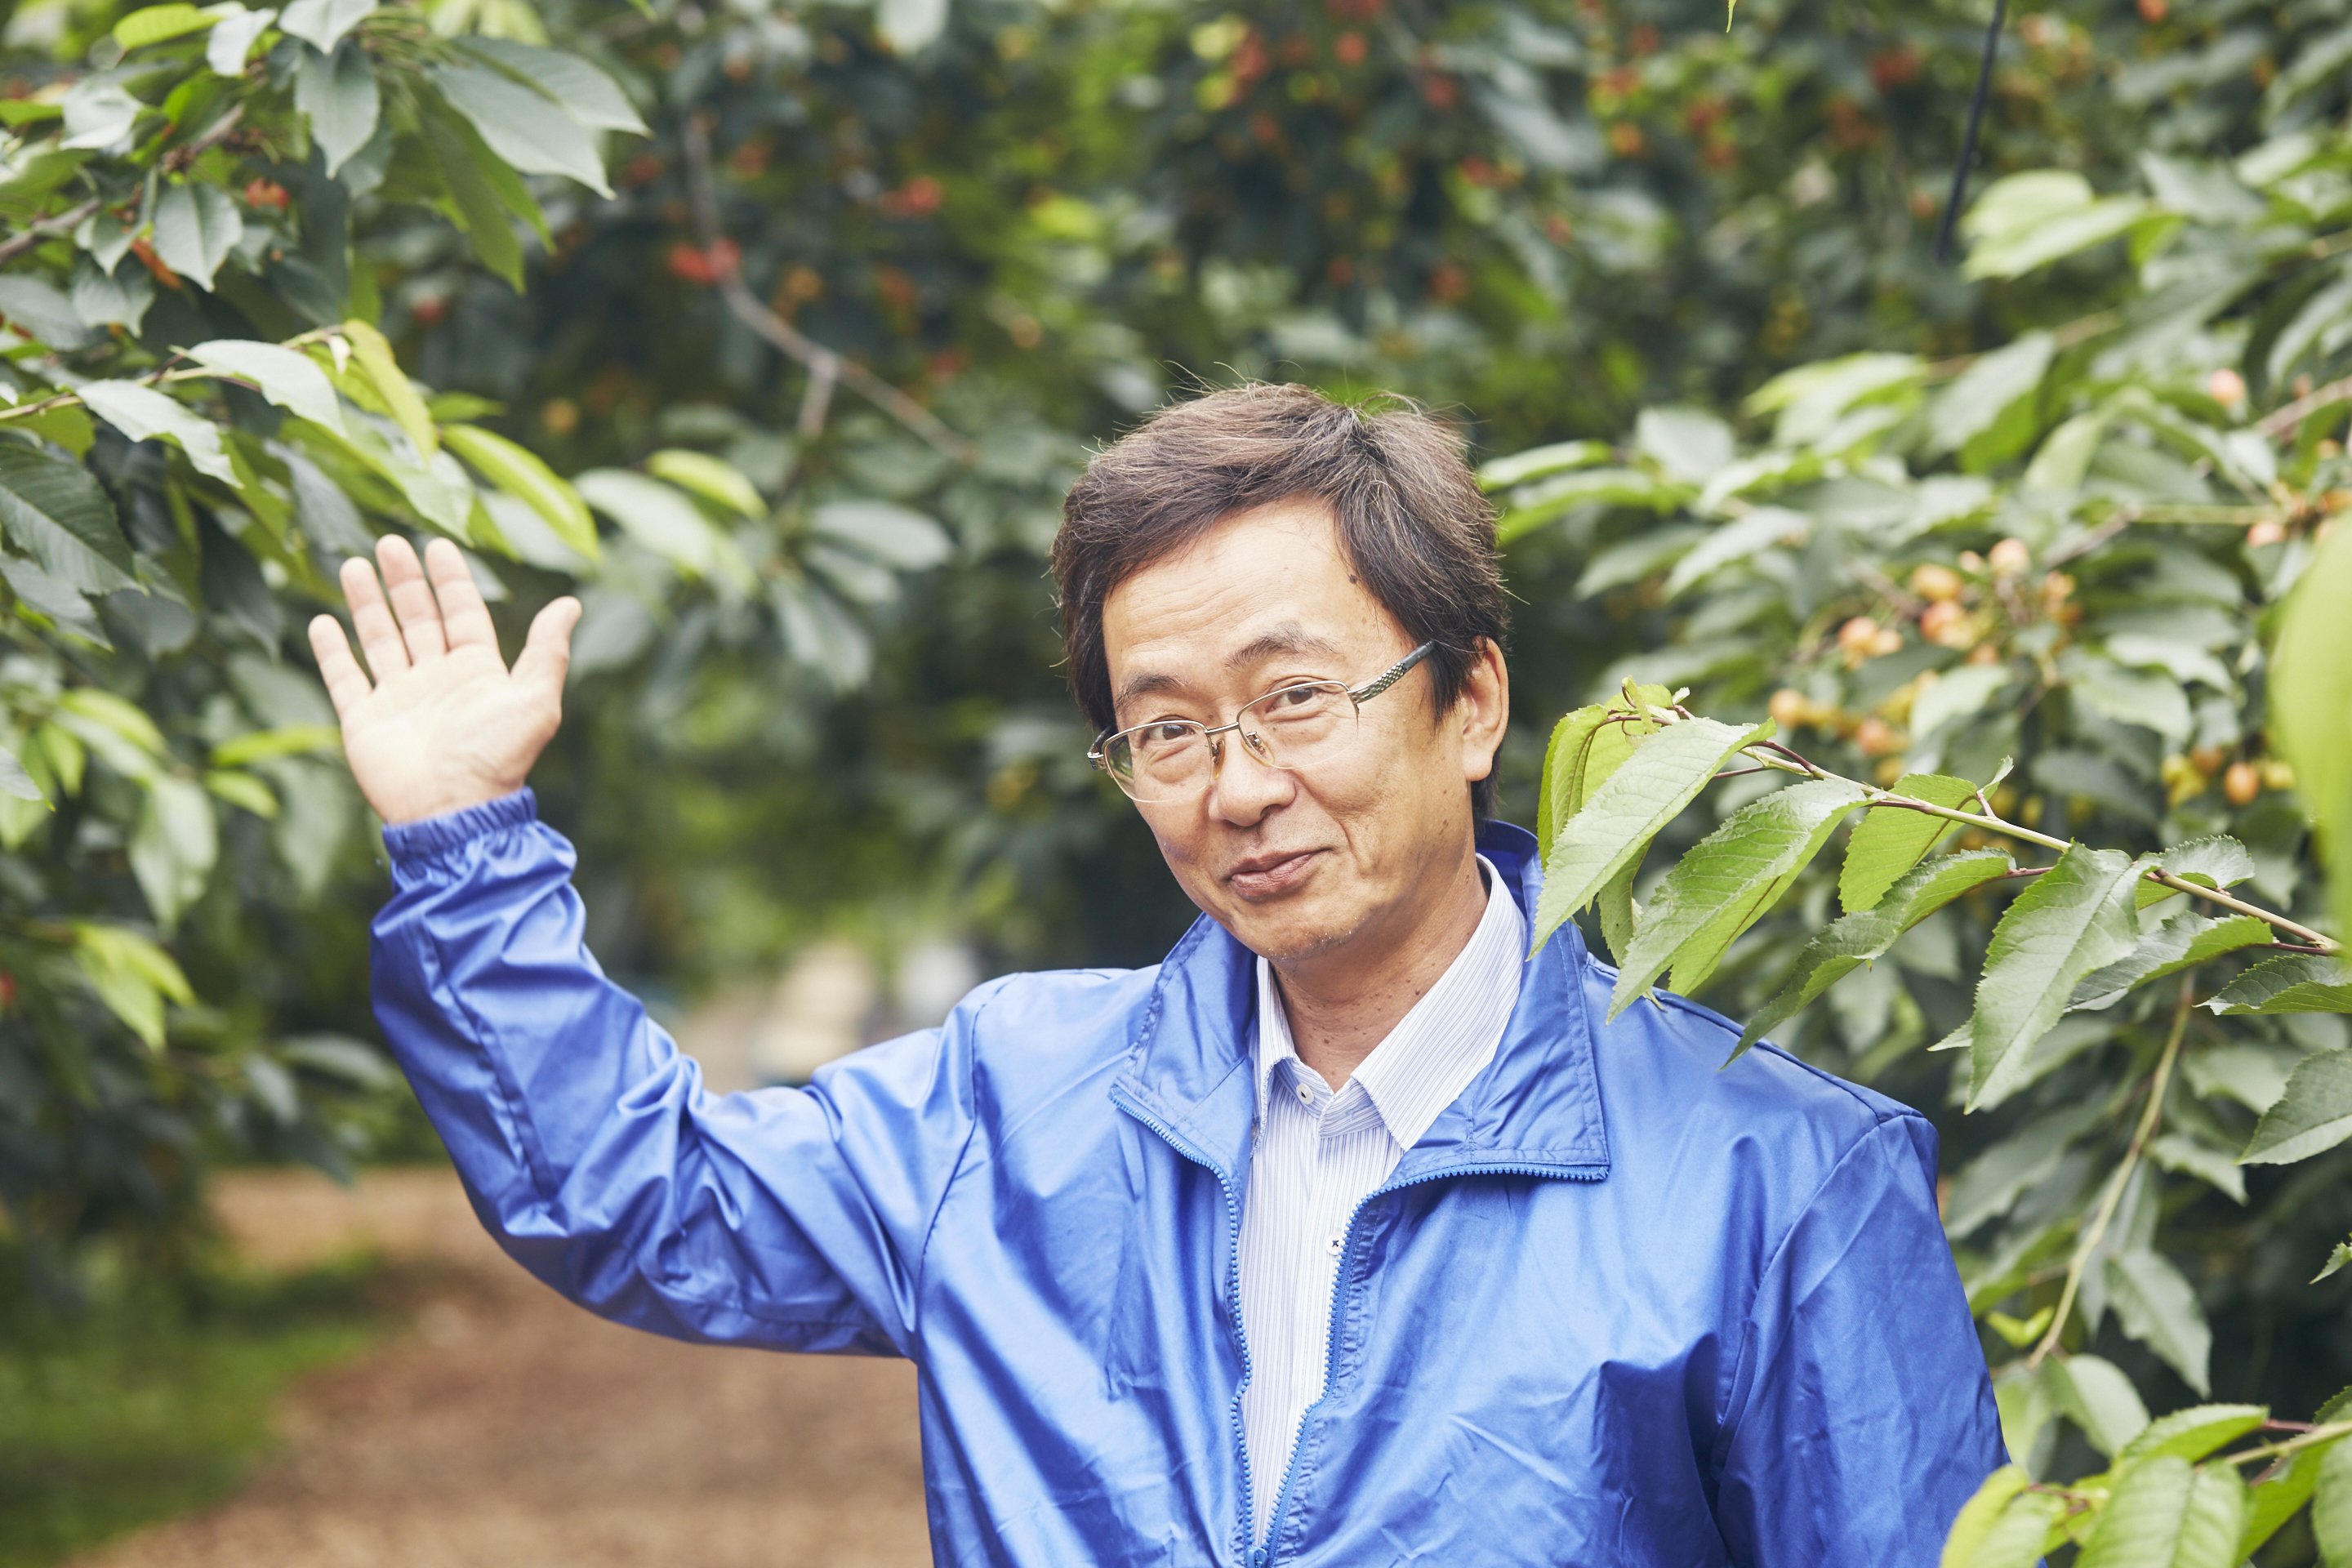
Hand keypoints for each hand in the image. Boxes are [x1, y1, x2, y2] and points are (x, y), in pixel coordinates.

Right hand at [308, 537, 581, 825]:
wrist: (452, 811)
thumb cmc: (497, 758)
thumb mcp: (535, 701)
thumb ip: (547, 652)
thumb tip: (570, 604)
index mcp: (478, 674)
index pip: (461, 614)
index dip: (451, 581)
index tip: (437, 545)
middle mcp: (438, 681)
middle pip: (418, 619)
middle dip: (404, 582)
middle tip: (389, 542)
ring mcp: (399, 700)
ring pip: (380, 640)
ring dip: (367, 604)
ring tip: (353, 564)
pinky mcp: (365, 722)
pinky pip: (345, 679)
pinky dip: (332, 652)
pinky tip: (322, 621)